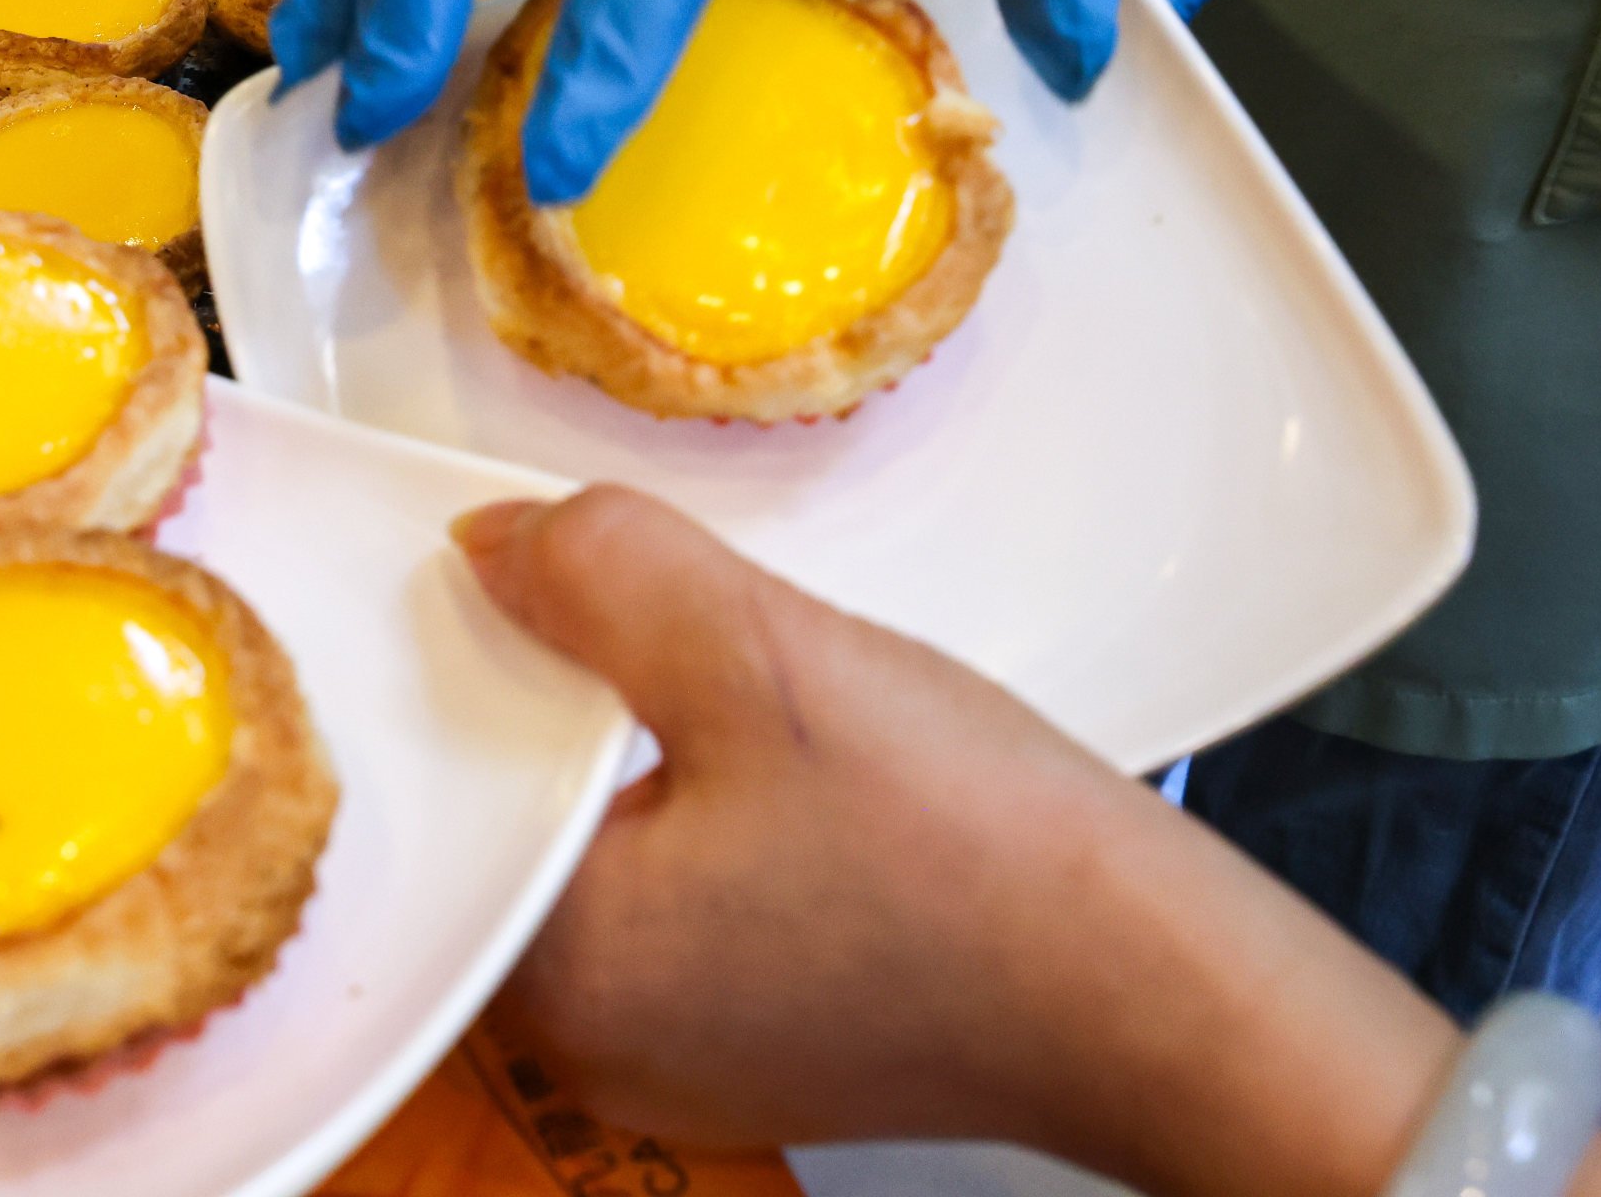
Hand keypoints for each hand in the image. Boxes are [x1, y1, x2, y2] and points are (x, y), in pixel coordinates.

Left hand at [455, 486, 1478, 1196]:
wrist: (1168, 998)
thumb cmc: (986, 866)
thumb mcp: (767, 659)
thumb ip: (604, 576)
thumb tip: (492, 544)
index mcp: (559, 975)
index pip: (432, 787)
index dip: (457, 657)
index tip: (496, 570)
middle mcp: (591, 1045)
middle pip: (507, 819)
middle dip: (552, 702)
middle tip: (619, 600)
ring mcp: (676, 1056)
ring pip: (597, 851)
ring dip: (635, 750)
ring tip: (710, 671)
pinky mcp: (758, 1041)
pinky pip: (678, 899)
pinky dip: (702, 812)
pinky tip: (769, 755)